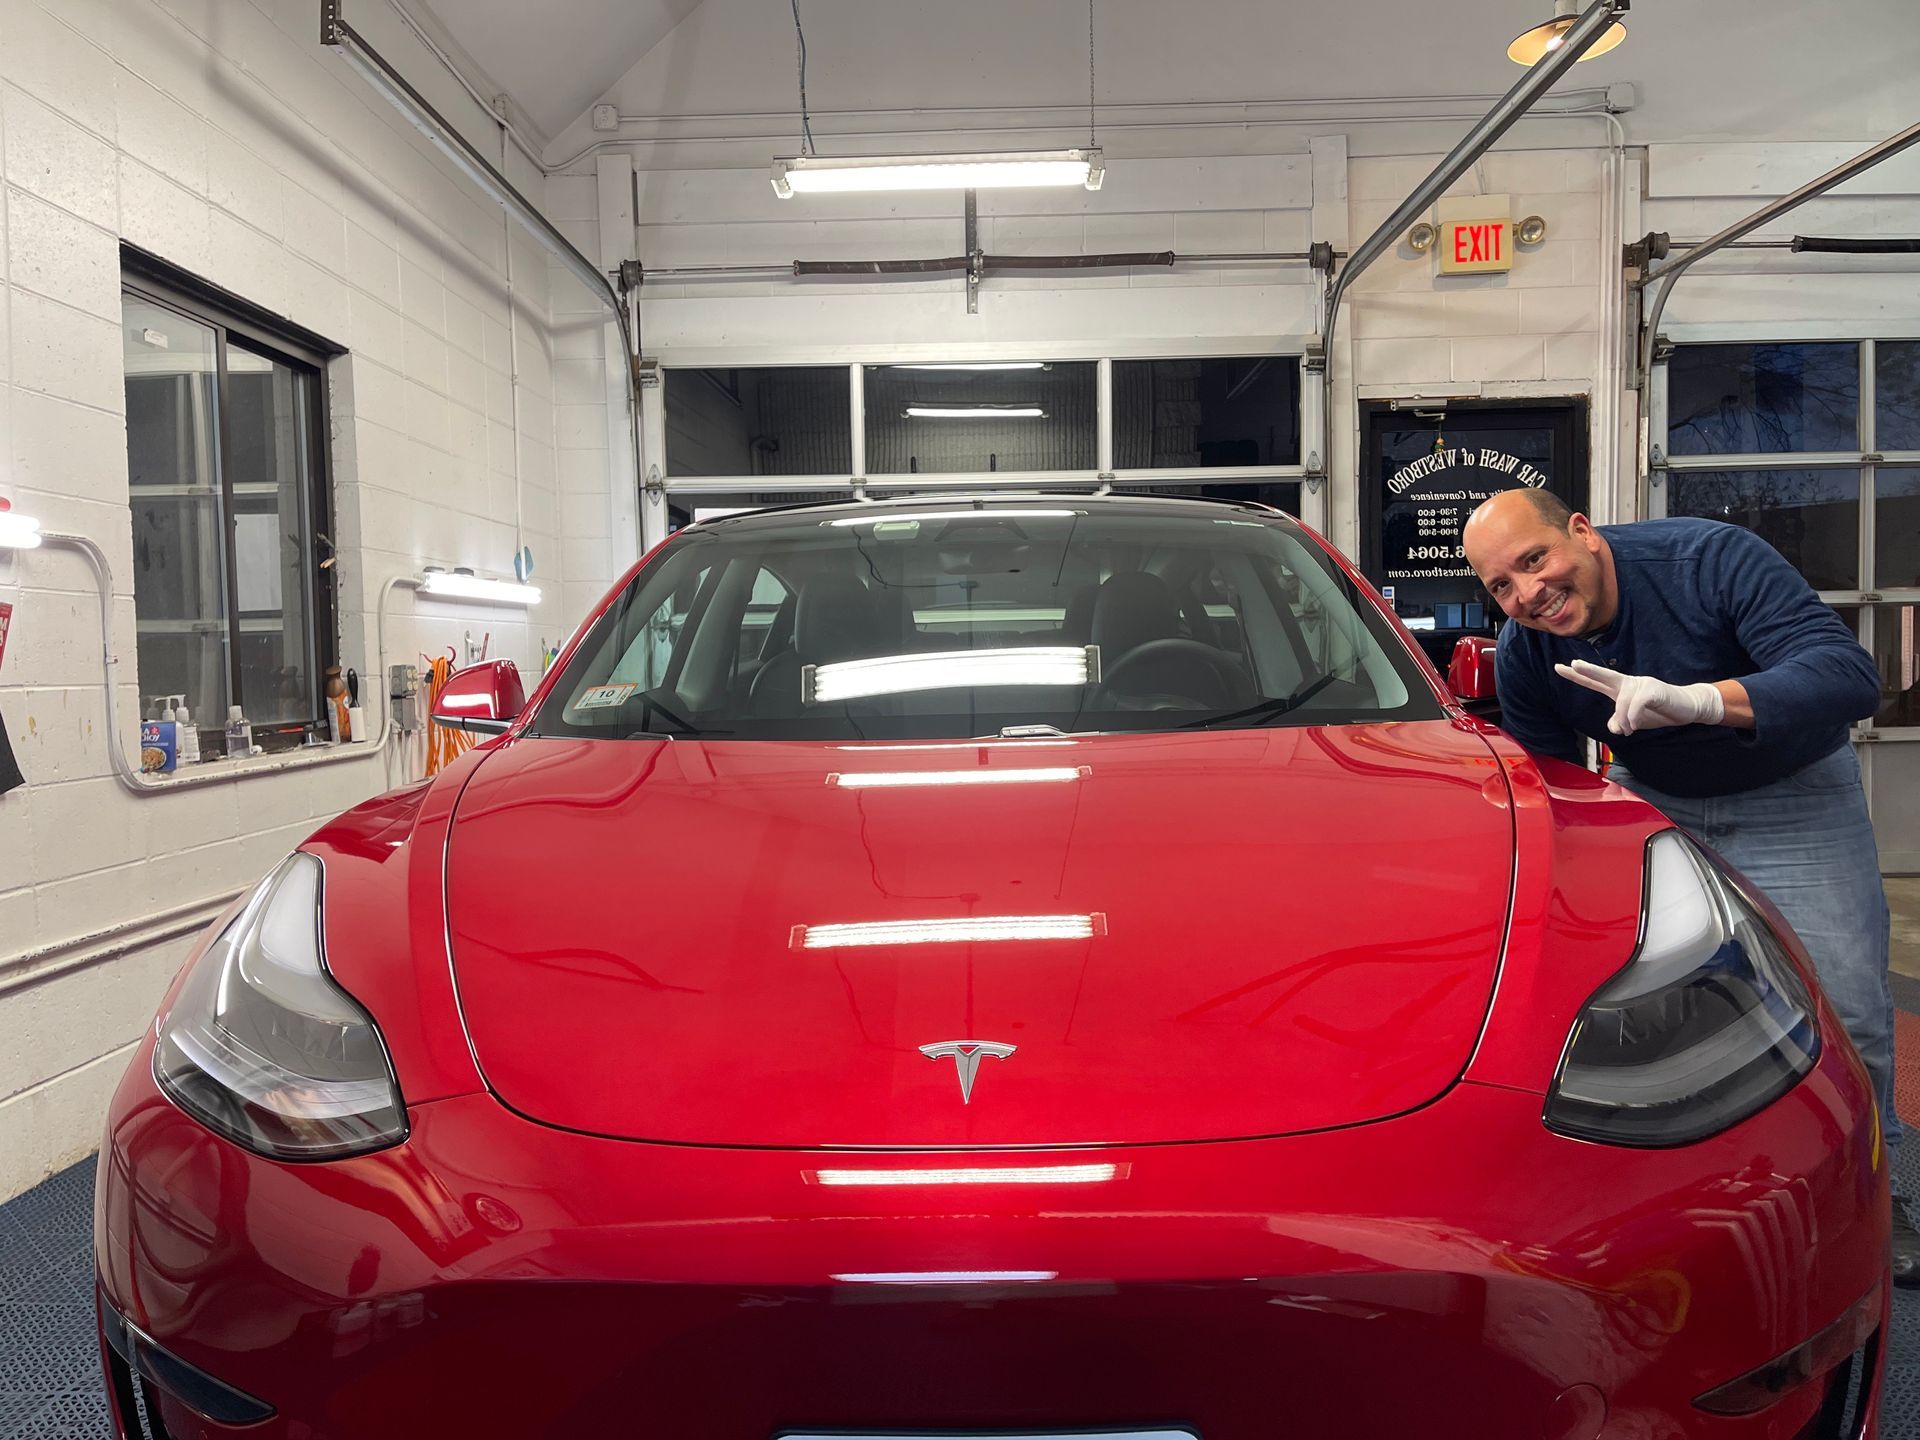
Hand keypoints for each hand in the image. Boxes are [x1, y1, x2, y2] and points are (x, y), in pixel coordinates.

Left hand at [1553, 659, 1725, 735]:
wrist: (1687, 707)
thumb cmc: (1658, 711)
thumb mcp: (1634, 723)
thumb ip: (1620, 724)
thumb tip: (1615, 727)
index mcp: (1620, 689)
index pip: (1595, 681)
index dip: (1577, 675)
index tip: (1559, 667)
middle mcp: (1628, 684)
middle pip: (1604, 675)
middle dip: (1588, 670)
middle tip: (1573, 664)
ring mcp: (1640, 684)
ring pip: (1621, 703)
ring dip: (1625, 721)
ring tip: (1630, 730)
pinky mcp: (1652, 689)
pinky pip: (1634, 705)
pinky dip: (1633, 719)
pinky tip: (1635, 725)